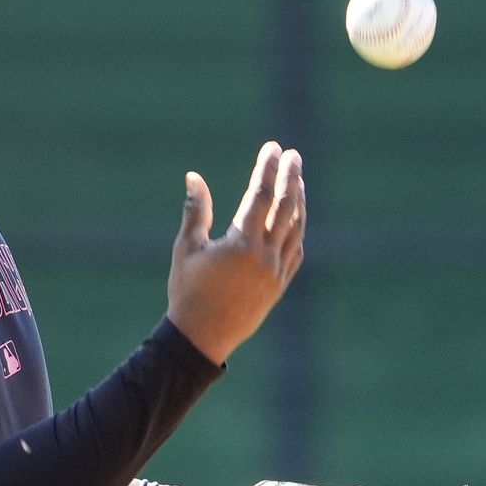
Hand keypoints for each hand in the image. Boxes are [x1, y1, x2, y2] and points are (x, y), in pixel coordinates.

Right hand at [166, 141, 304, 364]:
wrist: (202, 337)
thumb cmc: (188, 291)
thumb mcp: (187, 248)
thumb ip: (195, 211)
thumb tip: (194, 176)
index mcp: (242, 243)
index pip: (261, 195)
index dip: (267, 169)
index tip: (271, 148)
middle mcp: (265, 255)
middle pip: (286, 207)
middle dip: (290, 177)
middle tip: (292, 155)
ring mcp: (276, 271)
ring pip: (297, 228)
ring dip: (298, 200)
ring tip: (296, 180)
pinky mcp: (280, 285)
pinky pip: (296, 250)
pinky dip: (298, 229)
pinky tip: (295, 218)